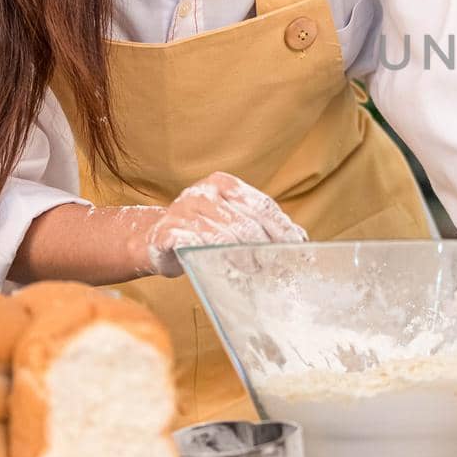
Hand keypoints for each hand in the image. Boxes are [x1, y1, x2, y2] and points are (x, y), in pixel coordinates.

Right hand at [139, 172, 307, 277]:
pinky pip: (193, 247)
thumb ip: (263, 224)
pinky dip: (210, 259)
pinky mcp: (166, 233)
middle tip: (279, 269)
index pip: (262, 206)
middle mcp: (202, 193)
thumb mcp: (234, 219)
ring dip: (242, 259)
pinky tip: (222, 269)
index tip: (297, 249)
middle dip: (266, 249)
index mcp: (223, 183)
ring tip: (255, 273)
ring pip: (223, 238)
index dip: (282, 230)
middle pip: (246, 224)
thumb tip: (301, 238)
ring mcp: (182, 211)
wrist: (155, 239)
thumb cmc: (203, 231)